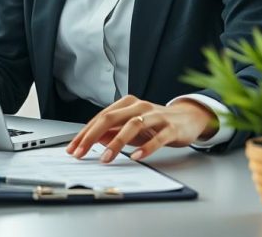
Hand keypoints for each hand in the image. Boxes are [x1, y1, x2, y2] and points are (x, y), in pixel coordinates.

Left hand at [65, 95, 217, 162]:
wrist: (188, 119)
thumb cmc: (157, 123)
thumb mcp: (131, 128)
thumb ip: (113, 132)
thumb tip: (92, 139)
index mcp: (127, 104)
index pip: (100, 117)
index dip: (85, 133)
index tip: (73, 148)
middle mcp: (139, 106)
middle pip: (111, 118)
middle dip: (92, 136)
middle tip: (81, 152)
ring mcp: (156, 116)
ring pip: (132, 125)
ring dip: (116, 143)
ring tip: (106, 158)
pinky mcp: (171, 127)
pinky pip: (157, 137)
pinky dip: (146, 147)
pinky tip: (136, 156)